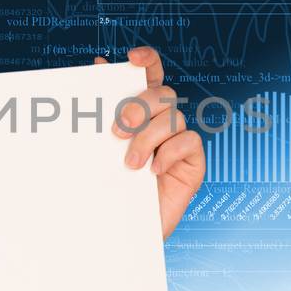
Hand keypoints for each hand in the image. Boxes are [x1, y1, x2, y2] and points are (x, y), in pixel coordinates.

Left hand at [94, 46, 205, 239]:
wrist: (121, 232)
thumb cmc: (110, 188)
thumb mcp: (99, 149)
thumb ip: (102, 111)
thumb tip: (98, 65)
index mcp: (141, 112)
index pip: (151, 75)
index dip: (148, 60)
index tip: (132, 58)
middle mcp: (163, 123)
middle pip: (163, 94)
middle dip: (139, 106)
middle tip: (117, 131)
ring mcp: (179, 142)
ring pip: (173, 118)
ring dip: (148, 138)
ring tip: (130, 164)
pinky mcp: (193, 163)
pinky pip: (190, 141)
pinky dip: (171, 152)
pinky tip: (154, 170)